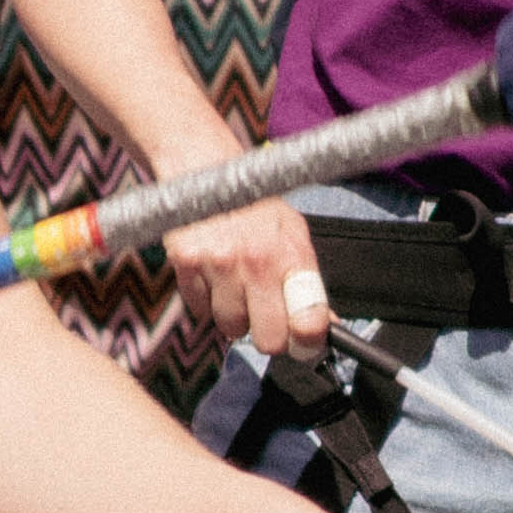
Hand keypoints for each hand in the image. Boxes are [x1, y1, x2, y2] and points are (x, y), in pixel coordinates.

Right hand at [167, 188, 326, 361]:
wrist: (205, 168)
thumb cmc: (254, 205)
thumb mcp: (293, 234)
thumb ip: (308, 281)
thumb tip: (326, 325)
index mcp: (291, 254)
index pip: (308, 319)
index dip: (308, 342)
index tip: (306, 344)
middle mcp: (257, 262)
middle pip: (268, 340)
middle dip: (269, 335)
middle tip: (267, 316)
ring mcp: (219, 264)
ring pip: (230, 328)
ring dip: (235, 316)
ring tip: (237, 285)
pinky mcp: (187, 264)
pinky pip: (200, 310)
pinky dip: (207, 300)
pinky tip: (213, 274)